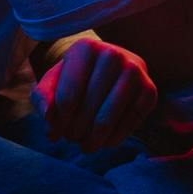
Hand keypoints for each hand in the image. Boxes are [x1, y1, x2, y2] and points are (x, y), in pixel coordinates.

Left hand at [36, 34, 159, 149]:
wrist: (110, 69)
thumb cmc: (75, 78)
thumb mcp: (53, 83)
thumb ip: (42, 97)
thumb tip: (49, 117)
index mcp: (85, 48)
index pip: (67, 98)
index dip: (58, 122)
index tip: (53, 132)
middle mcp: (113, 55)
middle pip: (87, 109)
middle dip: (74, 132)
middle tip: (70, 139)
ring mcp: (135, 71)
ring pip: (108, 119)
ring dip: (93, 140)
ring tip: (85, 146)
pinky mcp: (150, 90)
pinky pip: (129, 124)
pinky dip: (114, 139)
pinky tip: (104, 141)